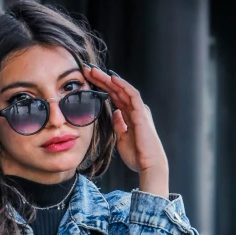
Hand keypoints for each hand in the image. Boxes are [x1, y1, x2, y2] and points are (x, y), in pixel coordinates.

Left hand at [82, 64, 168, 180]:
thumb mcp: (122, 138)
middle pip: (116, 90)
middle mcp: (135, 110)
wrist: (148, 165)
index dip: (101, 87)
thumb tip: (115, 113)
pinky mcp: (141, 113)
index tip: (87, 80)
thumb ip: (119, 125)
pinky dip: (122, 85)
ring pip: (122, 89)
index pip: (114, 97)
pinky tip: (112, 78)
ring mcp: (139, 110)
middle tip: (87, 69)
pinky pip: (132, 95)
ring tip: (94, 71)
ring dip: (108, 79)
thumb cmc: (137, 155)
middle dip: (101, 79)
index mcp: (130, 116)